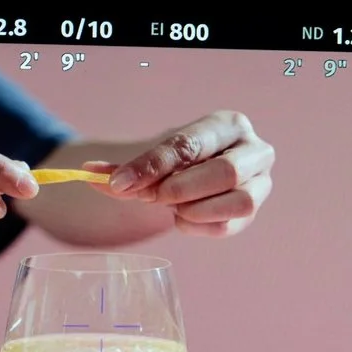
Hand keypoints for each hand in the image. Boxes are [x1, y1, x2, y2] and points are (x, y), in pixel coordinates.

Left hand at [94, 110, 274, 236]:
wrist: (193, 175)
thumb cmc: (174, 162)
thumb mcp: (150, 159)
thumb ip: (123, 169)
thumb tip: (91, 174)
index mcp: (229, 125)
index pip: (192, 144)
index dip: (154, 165)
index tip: (119, 182)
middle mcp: (255, 150)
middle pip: (226, 173)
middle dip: (181, 189)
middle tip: (151, 197)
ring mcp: (261, 184)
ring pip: (239, 202)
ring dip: (196, 209)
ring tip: (173, 206)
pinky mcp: (253, 213)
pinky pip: (228, 226)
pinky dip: (197, 226)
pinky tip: (182, 217)